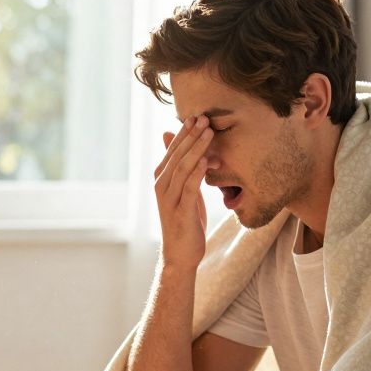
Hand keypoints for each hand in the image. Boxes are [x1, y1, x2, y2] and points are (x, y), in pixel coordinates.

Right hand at [155, 115, 212, 270]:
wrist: (180, 254)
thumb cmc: (186, 221)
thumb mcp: (185, 191)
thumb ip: (184, 169)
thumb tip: (179, 145)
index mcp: (162, 179)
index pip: (172, 150)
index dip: (184, 133)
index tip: (197, 116)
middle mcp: (162, 186)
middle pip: (177, 155)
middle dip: (191, 136)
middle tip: (204, 118)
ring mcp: (169, 199)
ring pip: (183, 168)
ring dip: (197, 148)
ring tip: (208, 133)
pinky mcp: (180, 211)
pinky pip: (189, 187)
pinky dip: (198, 172)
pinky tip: (208, 160)